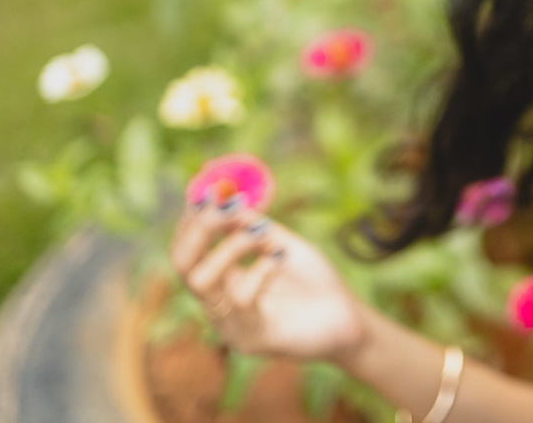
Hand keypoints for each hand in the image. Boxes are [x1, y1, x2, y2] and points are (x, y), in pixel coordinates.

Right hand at [170, 196, 366, 362]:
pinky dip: (259, 269)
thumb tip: (225, 197)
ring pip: (203, 280)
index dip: (191, 222)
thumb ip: (253, 226)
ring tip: (266, 235)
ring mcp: (231, 326)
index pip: (185, 251)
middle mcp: (218, 305)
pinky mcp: (252, 339)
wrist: (350, 319)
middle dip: (200, 229)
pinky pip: (240, 300)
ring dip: (234, 246)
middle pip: (183, 266)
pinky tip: (281, 258)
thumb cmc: (316, 282)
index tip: (210, 194)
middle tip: (229, 208)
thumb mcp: (283, 244)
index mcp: (221, 282)